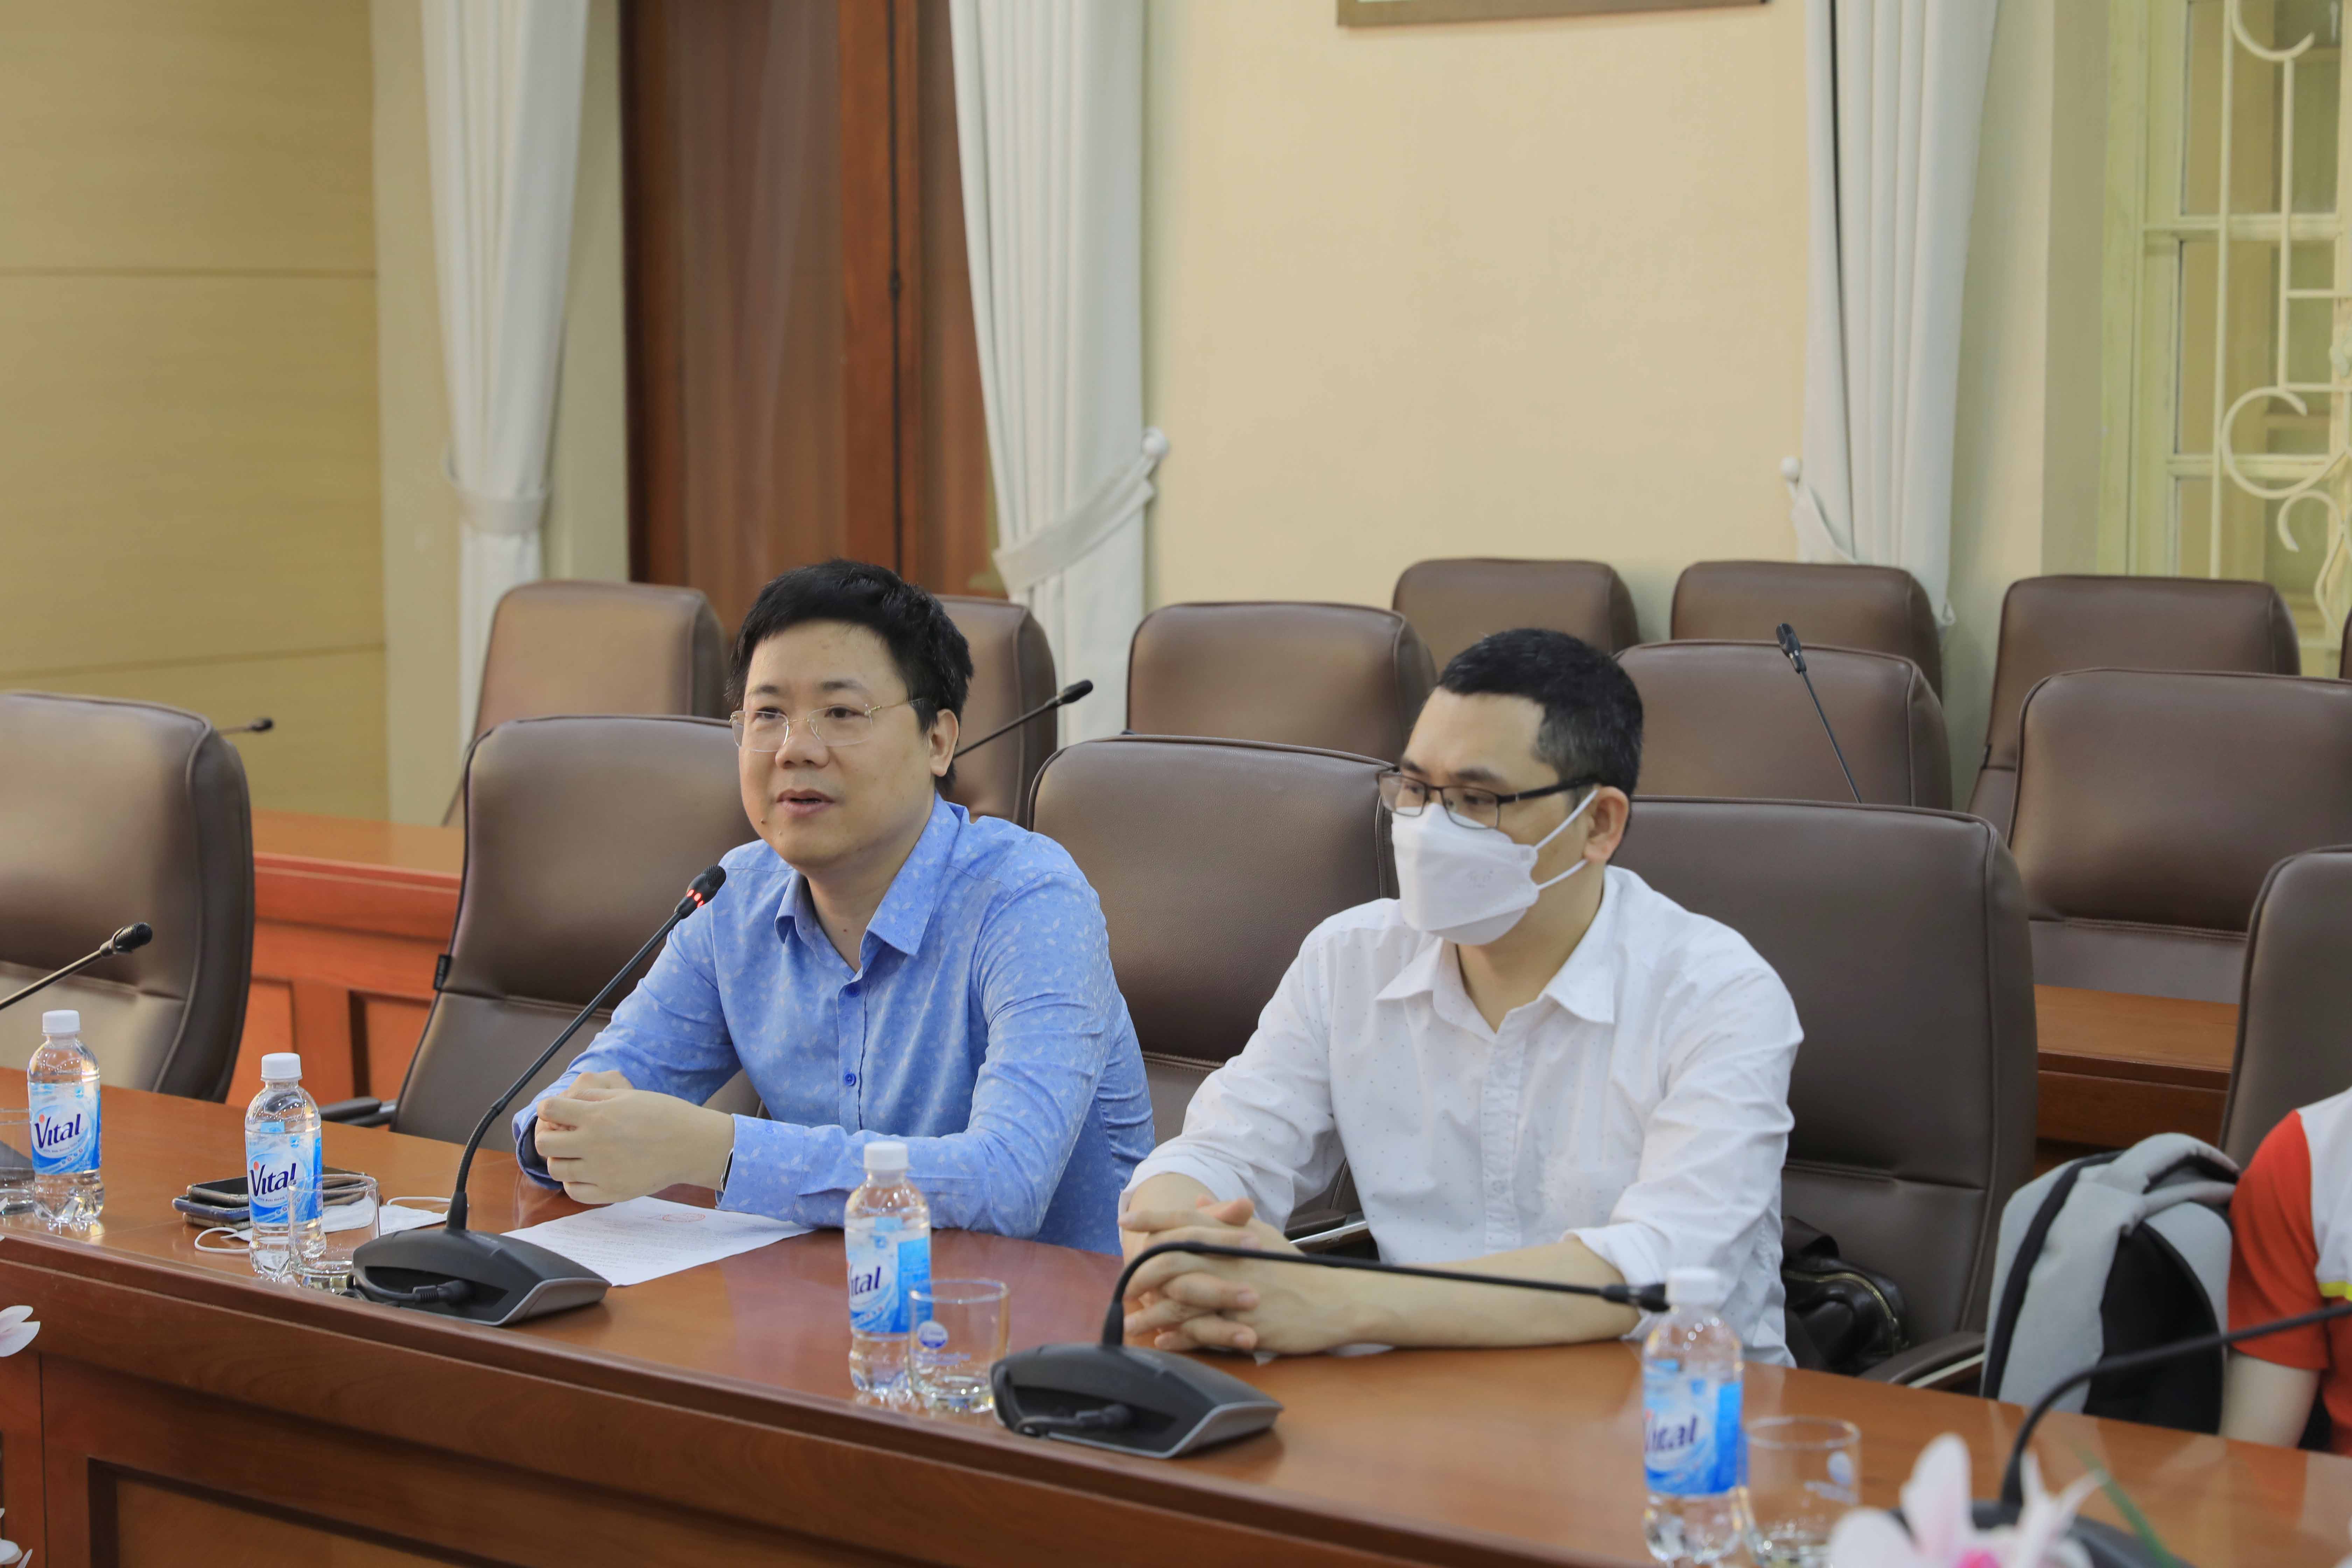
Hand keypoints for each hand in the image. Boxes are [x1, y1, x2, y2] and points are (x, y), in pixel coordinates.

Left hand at [534, 1072, 734, 1204]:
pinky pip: (574, 1191)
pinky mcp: (610, 1192)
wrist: (692, 1144)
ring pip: (555, 1170)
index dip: (549, 1108)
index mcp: (597, 1115)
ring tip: (577, 1155)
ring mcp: (600, 1171)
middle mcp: (593, 1144)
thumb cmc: (663, 1114)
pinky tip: (587, 1172)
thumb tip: (566, 1102)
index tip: (557, 1111)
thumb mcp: (627, 1094)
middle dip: (549, 1136)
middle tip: (563, 1135)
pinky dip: (575, 1181)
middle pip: (544, 1144)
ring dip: (561, 1160)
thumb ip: (593, 1097)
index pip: (548, 1109)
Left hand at [1118, 1195, 1360, 1355]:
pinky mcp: (1244, 1325)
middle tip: (1122, 1286)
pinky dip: (1180, 1337)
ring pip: (1183, 1299)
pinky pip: (1203, 1332)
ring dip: (1152, 1313)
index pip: (1186, 1220)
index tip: (1125, 1221)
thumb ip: (1226, 1220)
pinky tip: (1163, 1341)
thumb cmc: (1293, 1268)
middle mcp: (1231, 1260)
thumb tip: (1197, 1201)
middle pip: (1174, 1258)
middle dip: (1142, 1272)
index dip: (1153, 1219)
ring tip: (1130, 1324)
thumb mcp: (1262, 1236)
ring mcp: (1236, 1293)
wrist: (1332, 1301)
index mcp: (1235, 1236)